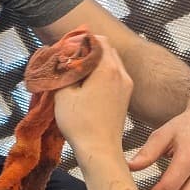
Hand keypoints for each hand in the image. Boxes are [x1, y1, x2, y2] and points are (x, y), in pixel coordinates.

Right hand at [53, 34, 132, 157]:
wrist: (100, 149)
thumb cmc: (80, 123)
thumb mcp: (63, 94)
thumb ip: (63, 72)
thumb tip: (62, 61)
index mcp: (107, 69)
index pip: (98, 40)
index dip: (80, 41)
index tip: (66, 50)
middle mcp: (121, 73)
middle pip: (106, 48)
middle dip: (88, 50)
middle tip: (69, 60)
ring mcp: (126, 85)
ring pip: (112, 61)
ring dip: (95, 62)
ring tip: (77, 73)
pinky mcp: (126, 96)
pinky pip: (115, 74)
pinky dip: (102, 73)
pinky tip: (88, 85)